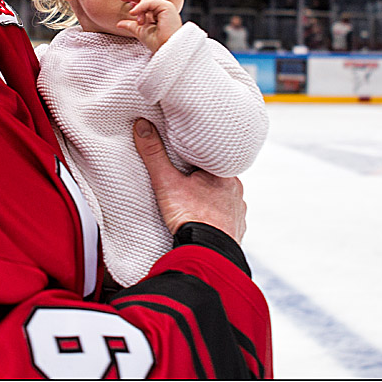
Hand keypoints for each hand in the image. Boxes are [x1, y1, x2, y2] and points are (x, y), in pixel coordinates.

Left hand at [116, 0, 181, 52]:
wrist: (166, 49)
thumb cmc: (157, 42)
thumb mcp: (140, 31)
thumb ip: (131, 25)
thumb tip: (119, 24)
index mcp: (157, 13)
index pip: (145, 2)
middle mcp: (162, 9)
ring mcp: (166, 7)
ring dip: (138, 6)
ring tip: (132, 14)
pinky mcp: (167, 7)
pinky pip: (151, 2)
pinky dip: (141, 6)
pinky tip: (133, 12)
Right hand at [133, 118, 246, 242]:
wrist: (207, 255)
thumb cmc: (191, 218)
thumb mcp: (167, 182)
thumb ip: (154, 154)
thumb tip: (143, 125)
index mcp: (224, 173)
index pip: (212, 154)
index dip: (197, 152)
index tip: (185, 151)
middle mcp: (236, 190)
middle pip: (216, 175)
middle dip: (201, 175)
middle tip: (184, 175)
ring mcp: (238, 211)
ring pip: (223, 196)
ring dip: (210, 196)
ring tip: (192, 200)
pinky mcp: (236, 230)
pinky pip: (226, 217)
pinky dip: (215, 216)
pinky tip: (203, 219)